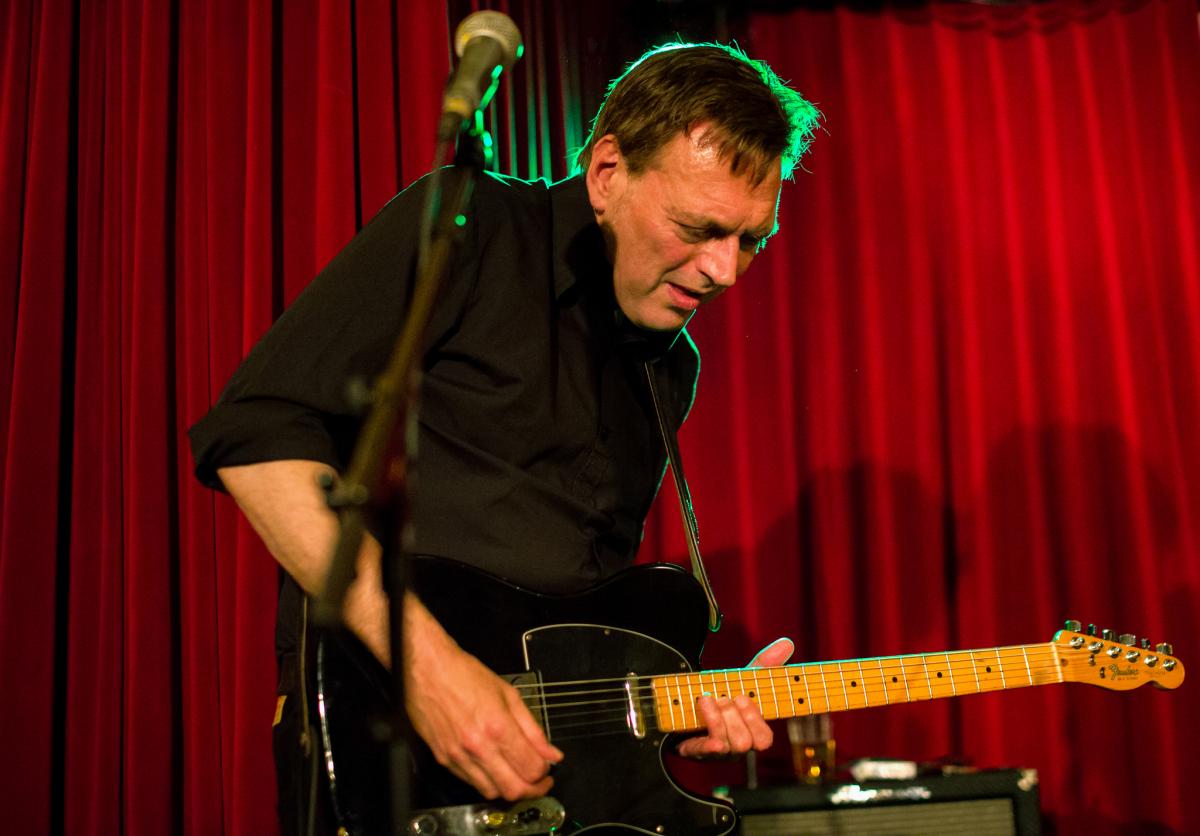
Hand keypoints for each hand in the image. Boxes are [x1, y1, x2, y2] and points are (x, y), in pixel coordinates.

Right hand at [405, 619, 563, 800]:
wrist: (428, 669)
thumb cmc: (465, 675)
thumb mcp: (509, 694)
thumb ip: (533, 729)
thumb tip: (551, 753)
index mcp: (498, 726)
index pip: (530, 768)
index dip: (544, 772)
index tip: (547, 768)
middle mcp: (478, 746)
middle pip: (513, 789)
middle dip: (533, 790)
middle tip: (539, 782)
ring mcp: (458, 756)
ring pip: (491, 792)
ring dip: (509, 788)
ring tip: (517, 775)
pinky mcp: (443, 759)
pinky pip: (470, 782)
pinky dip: (487, 781)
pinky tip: (494, 768)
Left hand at [676, 637, 793, 758]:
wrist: (688, 710)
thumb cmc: (724, 698)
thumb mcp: (743, 681)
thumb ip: (764, 664)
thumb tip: (786, 643)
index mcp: (751, 733)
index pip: (764, 738)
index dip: (755, 719)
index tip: (743, 697)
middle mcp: (737, 747)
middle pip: (745, 742)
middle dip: (734, 717)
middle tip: (724, 697)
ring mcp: (717, 753)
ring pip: (726, 746)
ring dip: (716, 719)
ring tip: (706, 699)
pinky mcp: (696, 752)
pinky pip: (704, 753)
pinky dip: (707, 745)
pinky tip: (710, 739)